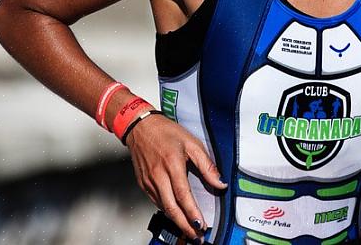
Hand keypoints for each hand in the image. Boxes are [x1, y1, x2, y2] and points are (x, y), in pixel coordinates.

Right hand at [125, 113, 227, 241]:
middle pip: (171, 207)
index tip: (201, 224)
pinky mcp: (143, 184)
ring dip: (176, 221)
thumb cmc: (166, 132)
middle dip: (184, 225)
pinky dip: (166, 211)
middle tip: (196, 237)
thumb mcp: (192, 143)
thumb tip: (219, 182)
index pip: (183, 194)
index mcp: (172, 164)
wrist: (140, 127)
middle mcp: (158, 175)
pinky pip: (156, 202)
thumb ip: (207, 164)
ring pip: (163, 207)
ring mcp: (148, 181)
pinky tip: (175, 216)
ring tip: (189, 231)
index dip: (191, 212)